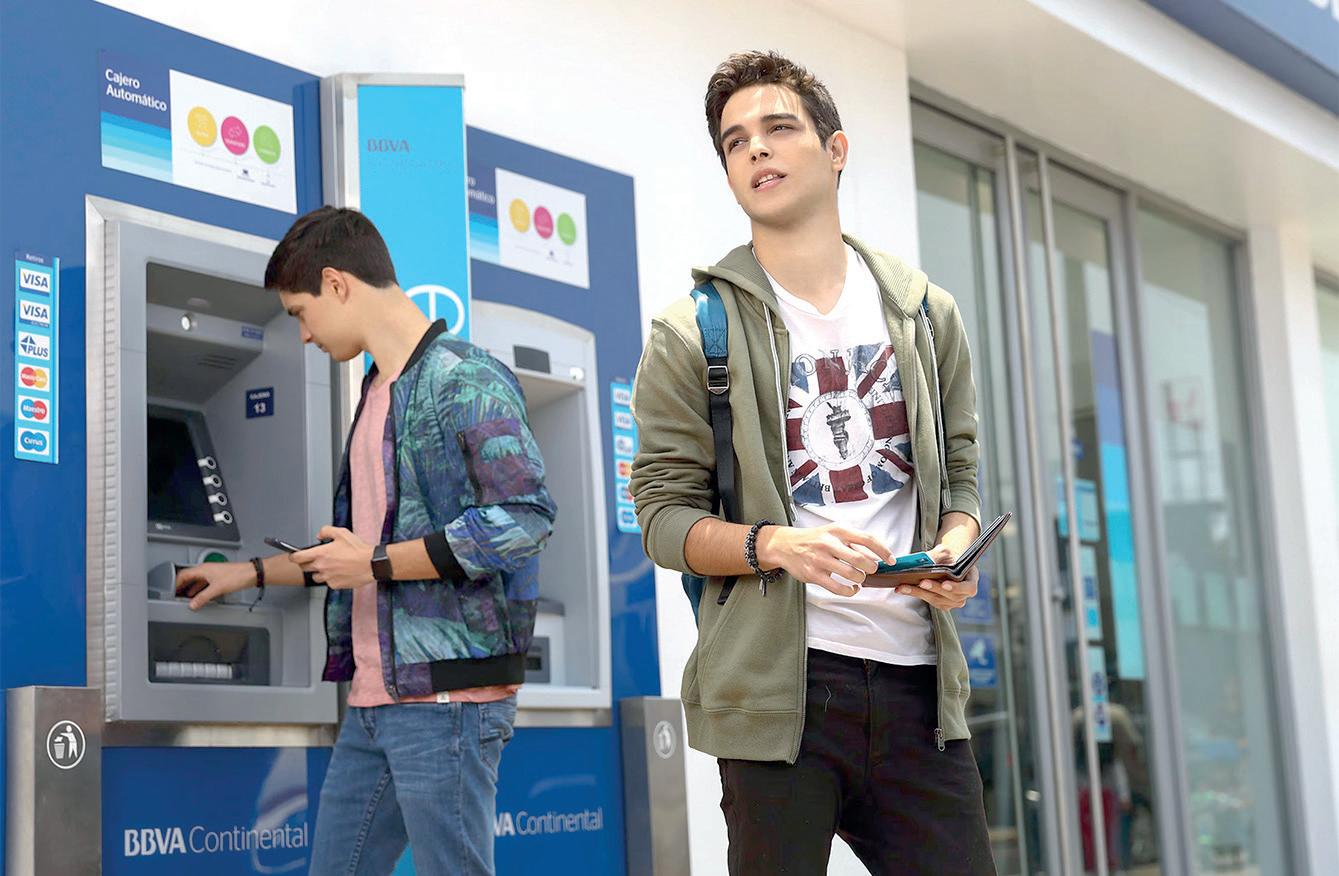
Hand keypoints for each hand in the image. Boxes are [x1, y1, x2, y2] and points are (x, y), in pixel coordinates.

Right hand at [175, 561, 254, 610]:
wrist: (252, 573)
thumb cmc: (237, 575)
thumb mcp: (217, 589)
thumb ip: (203, 597)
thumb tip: (192, 604)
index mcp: (202, 569)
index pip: (183, 574)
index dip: (175, 583)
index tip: (170, 591)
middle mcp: (206, 569)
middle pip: (189, 577)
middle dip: (182, 586)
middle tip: (176, 595)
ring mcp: (213, 573)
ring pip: (197, 580)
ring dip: (191, 588)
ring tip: (186, 597)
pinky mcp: (219, 577)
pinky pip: (205, 583)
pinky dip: (200, 589)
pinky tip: (201, 596)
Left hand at [291, 526, 374, 589]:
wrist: (371, 564)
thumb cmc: (358, 549)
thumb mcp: (342, 533)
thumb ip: (326, 531)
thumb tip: (319, 535)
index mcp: (320, 553)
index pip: (297, 558)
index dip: (294, 556)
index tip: (295, 556)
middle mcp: (321, 566)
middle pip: (305, 568)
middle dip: (308, 563)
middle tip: (318, 559)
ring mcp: (327, 577)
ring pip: (316, 577)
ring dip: (319, 572)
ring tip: (331, 566)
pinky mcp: (335, 585)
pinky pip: (328, 582)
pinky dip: (331, 578)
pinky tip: (340, 572)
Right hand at [756, 523, 890, 596]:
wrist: (785, 545)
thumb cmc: (814, 539)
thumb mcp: (833, 532)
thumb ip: (853, 542)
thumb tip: (877, 556)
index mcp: (838, 530)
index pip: (867, 539)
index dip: (883, 551)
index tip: (891, 560)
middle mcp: (829, 543)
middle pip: (861, 559)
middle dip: (871, 568)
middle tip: (870, 570)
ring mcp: (820, 559)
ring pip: (851, 574)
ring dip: (860, 579)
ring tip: (859, 578)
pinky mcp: (814, 575)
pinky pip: (839, 588)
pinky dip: (850, 591)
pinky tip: (852, 588)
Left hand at [870, 543, 976, 609]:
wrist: (946, 562)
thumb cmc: (949, 556)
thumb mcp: (946, 552)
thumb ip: (939, 556)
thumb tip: (927, 560)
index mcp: (971, 581)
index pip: (969, 588)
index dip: (957, 588)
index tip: (945, 584)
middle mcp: (963, 594)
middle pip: (950, 596)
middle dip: (933, 589)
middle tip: (921, 582)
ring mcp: (952, 602)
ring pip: (936, 600)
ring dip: (919, 593)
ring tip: (904, 587)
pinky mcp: (941, 604)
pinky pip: (928, 601)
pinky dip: (915, 594)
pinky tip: (903, 589)